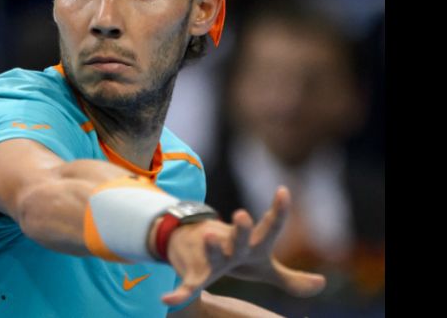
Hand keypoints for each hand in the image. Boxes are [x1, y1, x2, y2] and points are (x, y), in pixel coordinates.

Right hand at [161, 186, 325, 305]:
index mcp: (252, 244)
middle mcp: (231, 245)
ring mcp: (211, 255)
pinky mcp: (194, 271)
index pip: (270, 227)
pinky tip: (168, 300)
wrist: (190, 242)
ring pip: (211, 251)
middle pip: (240, 237)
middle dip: (242, 228)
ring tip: (210, 236)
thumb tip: (321, 284)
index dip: (278, 211)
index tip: (283, 190)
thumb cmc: (233, 255)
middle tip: (242, 215)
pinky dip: (179, 292)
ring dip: (211, 246)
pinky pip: (189, 284)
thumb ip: (290, 278)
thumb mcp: (262, 267)